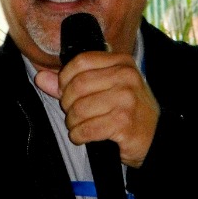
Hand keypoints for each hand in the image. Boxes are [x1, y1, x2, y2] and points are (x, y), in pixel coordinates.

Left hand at [35, 51, 159, 167]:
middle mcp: (126, 76)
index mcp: (122, 62)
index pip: (81, 61)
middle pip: (78, 85)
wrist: (156, 138)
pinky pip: (87, 128)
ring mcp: (127, 99)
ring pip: (80, 108)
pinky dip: (79, 135)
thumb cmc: (128, 110)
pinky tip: (83, 136)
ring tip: (78, 125)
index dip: (65, 77)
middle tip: (72, 112)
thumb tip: (40, 78)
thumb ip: (71, 82)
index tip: (64, 91)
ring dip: (72, 122)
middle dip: (67, 103)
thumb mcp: (105, 89)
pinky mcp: (124, 122)